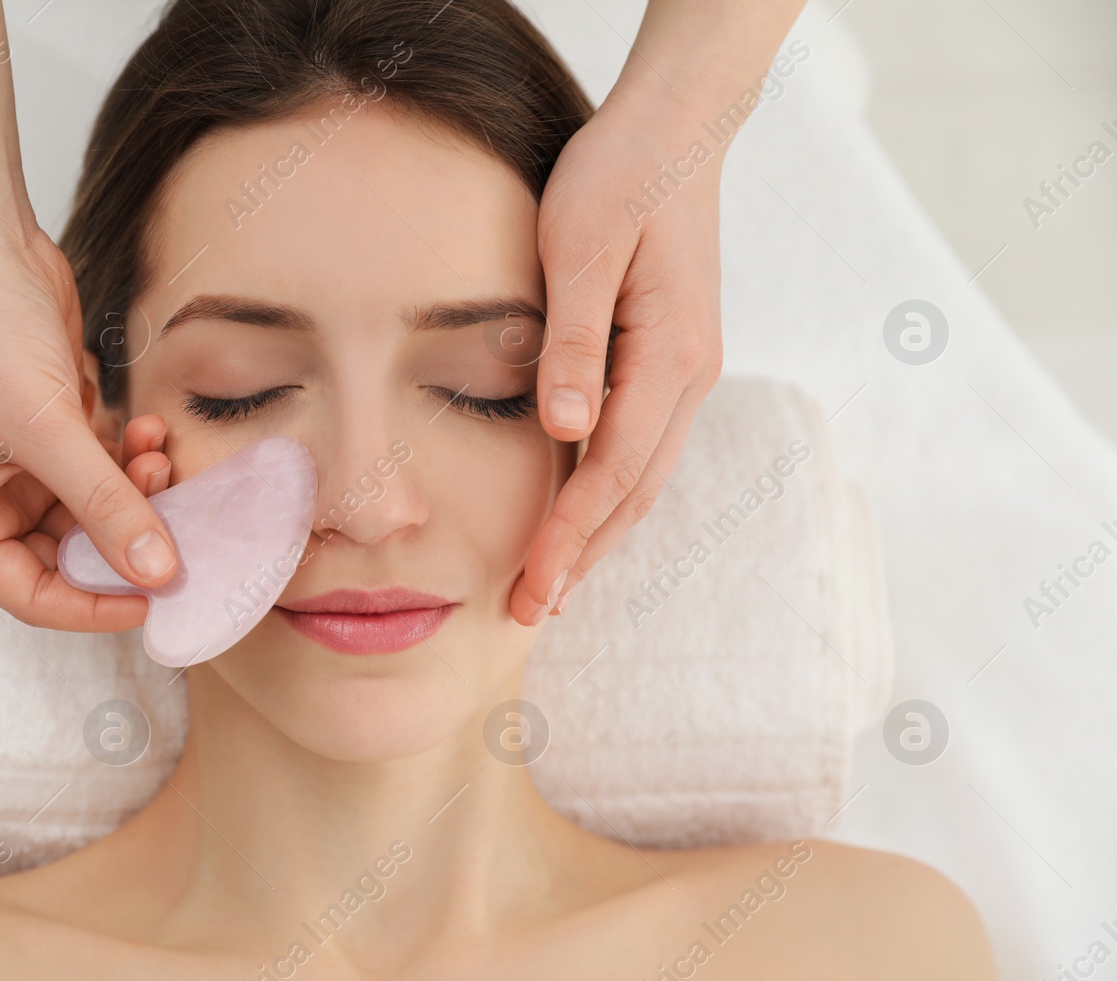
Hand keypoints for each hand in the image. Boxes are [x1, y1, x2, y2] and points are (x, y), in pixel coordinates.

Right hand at [0, 224, 178, 629]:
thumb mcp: (47, 431)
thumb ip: (106, 507)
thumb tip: (160, 573)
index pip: (30, 595)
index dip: (96, 604)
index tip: (159, 598)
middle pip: (68, 557)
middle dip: (124, 537)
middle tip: (178, 520)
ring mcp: (14, 469)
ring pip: (93, 514)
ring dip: (134, 493)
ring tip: (159, 457)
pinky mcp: (48, 433)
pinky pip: (100, 471)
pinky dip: (129, 460)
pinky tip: (151, 433)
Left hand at [511, 83, 724, 624]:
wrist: (672, 129)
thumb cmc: (620, 176)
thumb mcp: (581, 247)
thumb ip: (574, 342)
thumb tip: (567, 431)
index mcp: (671, 356)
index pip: (614, 470)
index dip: (571, 535)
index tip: (533, 587)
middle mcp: (689, 375)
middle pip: (635, 491)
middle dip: (584, 557)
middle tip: (530, 613)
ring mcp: (685, 371)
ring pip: (642, 477)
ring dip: (599, 535)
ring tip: (552, 586)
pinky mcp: (669, 360)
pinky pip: (640, 446)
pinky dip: (608, 492)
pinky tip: (578, 516)